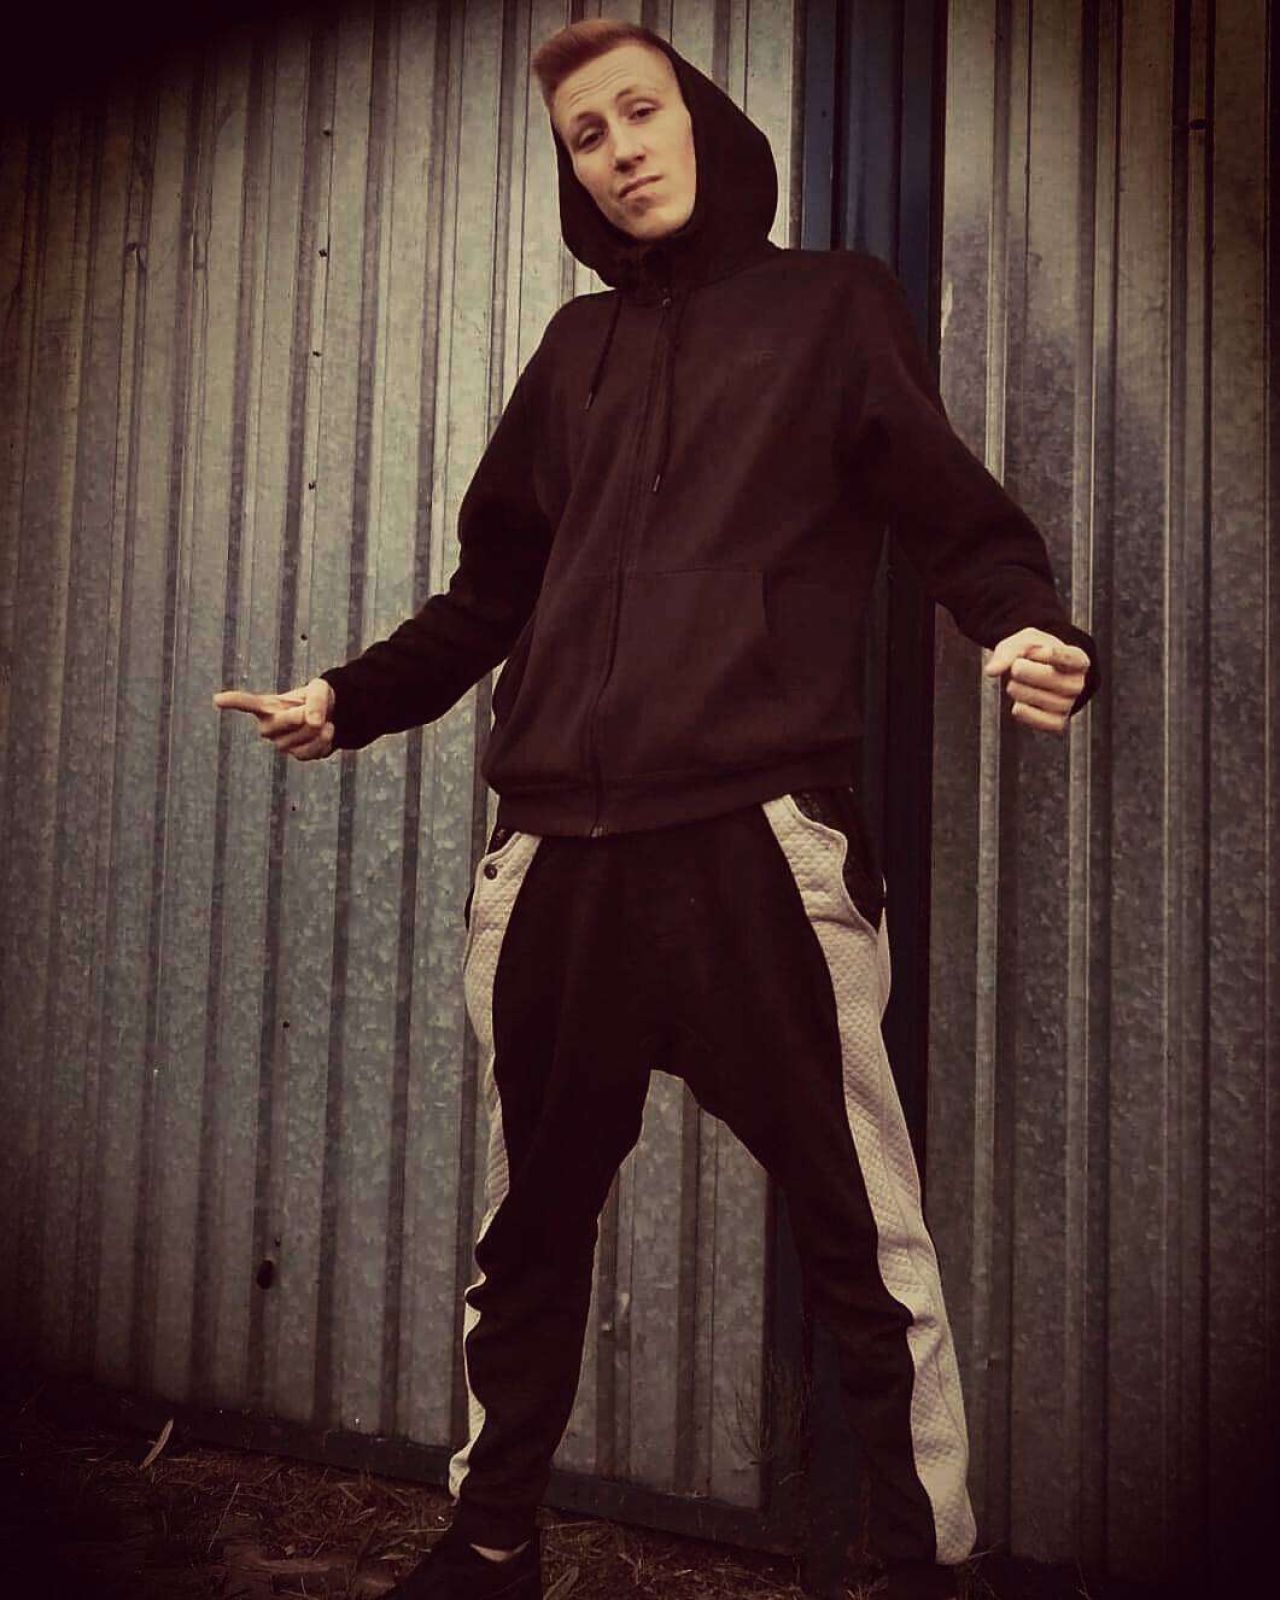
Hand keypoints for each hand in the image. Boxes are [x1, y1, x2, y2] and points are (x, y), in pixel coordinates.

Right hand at [213, 676, 335, 759]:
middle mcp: (267, 727)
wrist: (329, 716)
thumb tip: (314, 721)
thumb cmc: (316, 698)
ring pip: (301, 736)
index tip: (217, 700)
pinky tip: (326, 731)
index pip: (247, 703)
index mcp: (265, 706)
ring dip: (319, 727)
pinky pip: (311, 751)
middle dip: (302, 714)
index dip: (233, 701)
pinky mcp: (296, 755)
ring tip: (322, 719)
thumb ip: (316, 699)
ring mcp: (280, 743)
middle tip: (312, 709)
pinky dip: (324, 740)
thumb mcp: (319, 689)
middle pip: (282, 720)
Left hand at [982, 627, 1089, 733]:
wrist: (1038, 673)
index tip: (1040, 650)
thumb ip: (1008, 652)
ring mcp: (1068, 704)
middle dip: (1024, 671)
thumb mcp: (1023, 643)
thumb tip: (991, 671)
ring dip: (1019, 690)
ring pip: (1041, 699)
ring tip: (1015, 684)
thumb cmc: (1033, 655)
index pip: (1069, 657)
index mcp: (1077, 659)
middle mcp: (1077, 684)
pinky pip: (1041, 721)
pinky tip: (1018, 704)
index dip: (1053, 654)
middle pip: (1050, 678)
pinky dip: (1024, 712)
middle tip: (1016, 668)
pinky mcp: (1057, 722)